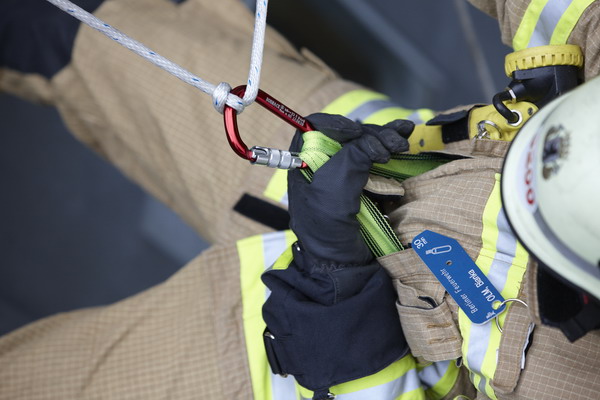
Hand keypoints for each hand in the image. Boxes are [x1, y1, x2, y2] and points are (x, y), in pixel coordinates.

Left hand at [261, 114, 412, 394]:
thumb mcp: (333, 192)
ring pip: (366, 144)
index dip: (337, 125)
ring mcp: (344, 175)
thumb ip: (352, 160)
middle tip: (396, 141)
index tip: (357, 133)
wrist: (344, 267)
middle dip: (371, 133)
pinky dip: (393, 147)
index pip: (316, 128)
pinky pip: (379, 159)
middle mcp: (321, 166)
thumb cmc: (328, 231)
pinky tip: (407, 136)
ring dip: (387, 137)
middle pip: (347, 134)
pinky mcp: (364, 185)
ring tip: (406, 137)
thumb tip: (377, 141)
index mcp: (303, 166)